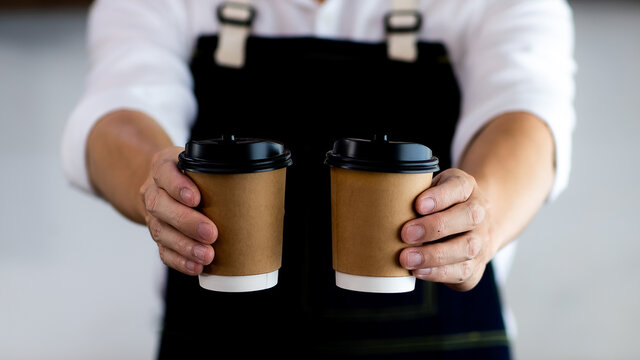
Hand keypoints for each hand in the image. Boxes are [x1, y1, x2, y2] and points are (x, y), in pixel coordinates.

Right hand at [139, 146, 217, 274]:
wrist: (165, 187)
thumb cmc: (194, 176)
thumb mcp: (203, 164)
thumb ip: (222, 171)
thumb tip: (261, 186)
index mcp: (165, 167)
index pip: (165, 172)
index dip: (178, 186)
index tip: (195, 197)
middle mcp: (155, 191)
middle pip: (161, 205)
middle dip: (186, 222)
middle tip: (210, 233)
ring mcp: (155, 216)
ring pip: (161, 231)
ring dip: (185, 246)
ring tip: (206, 255)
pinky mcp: (159, 236)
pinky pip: (163, 251)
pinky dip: (180, 261)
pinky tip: (196, 266)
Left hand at [399, 168, 496, 291]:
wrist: (471, 228)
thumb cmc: (438, 207)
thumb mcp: (428, 191)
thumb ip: (412, 193)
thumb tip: (381, 203)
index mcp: (467, 188)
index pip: (459, 187)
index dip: (440, 196)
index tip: (418, 204)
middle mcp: (480, 213)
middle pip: (469, 217)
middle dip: (436, 227)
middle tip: (406, 234)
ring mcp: (482, 240)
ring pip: (468, 248)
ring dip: (435, 256)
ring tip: (407, 259)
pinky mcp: (476, 267)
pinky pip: (463, 272)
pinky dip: (439, 274)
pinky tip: (418, 271)